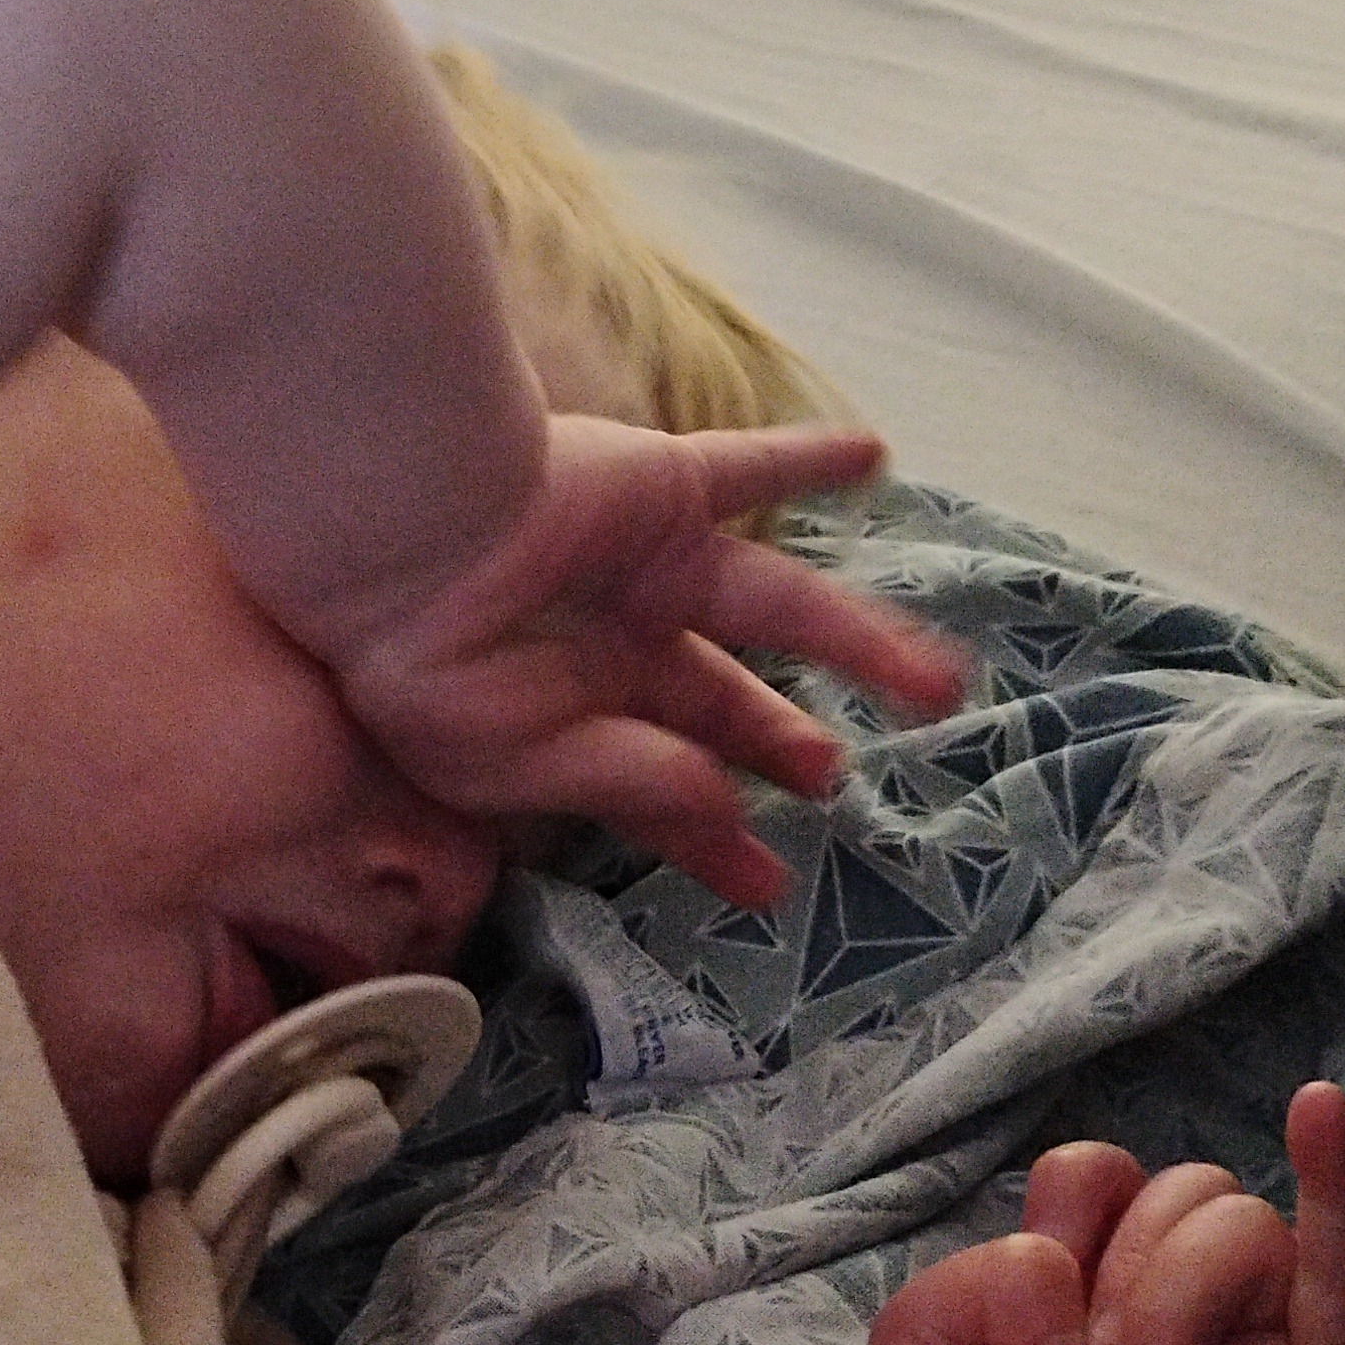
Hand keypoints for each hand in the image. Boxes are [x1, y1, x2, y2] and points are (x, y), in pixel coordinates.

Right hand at [322, 414, 970, 906]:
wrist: (405, 538)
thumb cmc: (435, 669)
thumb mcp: (525, 763)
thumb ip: (633, 783)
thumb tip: (726, 810)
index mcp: (573, 718)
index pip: (663, 789)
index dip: (711, 842)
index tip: (763, 887)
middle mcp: (616, 645)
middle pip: (725, 702)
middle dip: (780, 747)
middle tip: (835, 781)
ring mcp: (645, 565)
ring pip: (780, 604)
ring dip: (859, 641)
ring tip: (939, 683)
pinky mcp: (661, 490)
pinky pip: (753, 465)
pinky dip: (810, 459)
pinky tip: (871, 456)